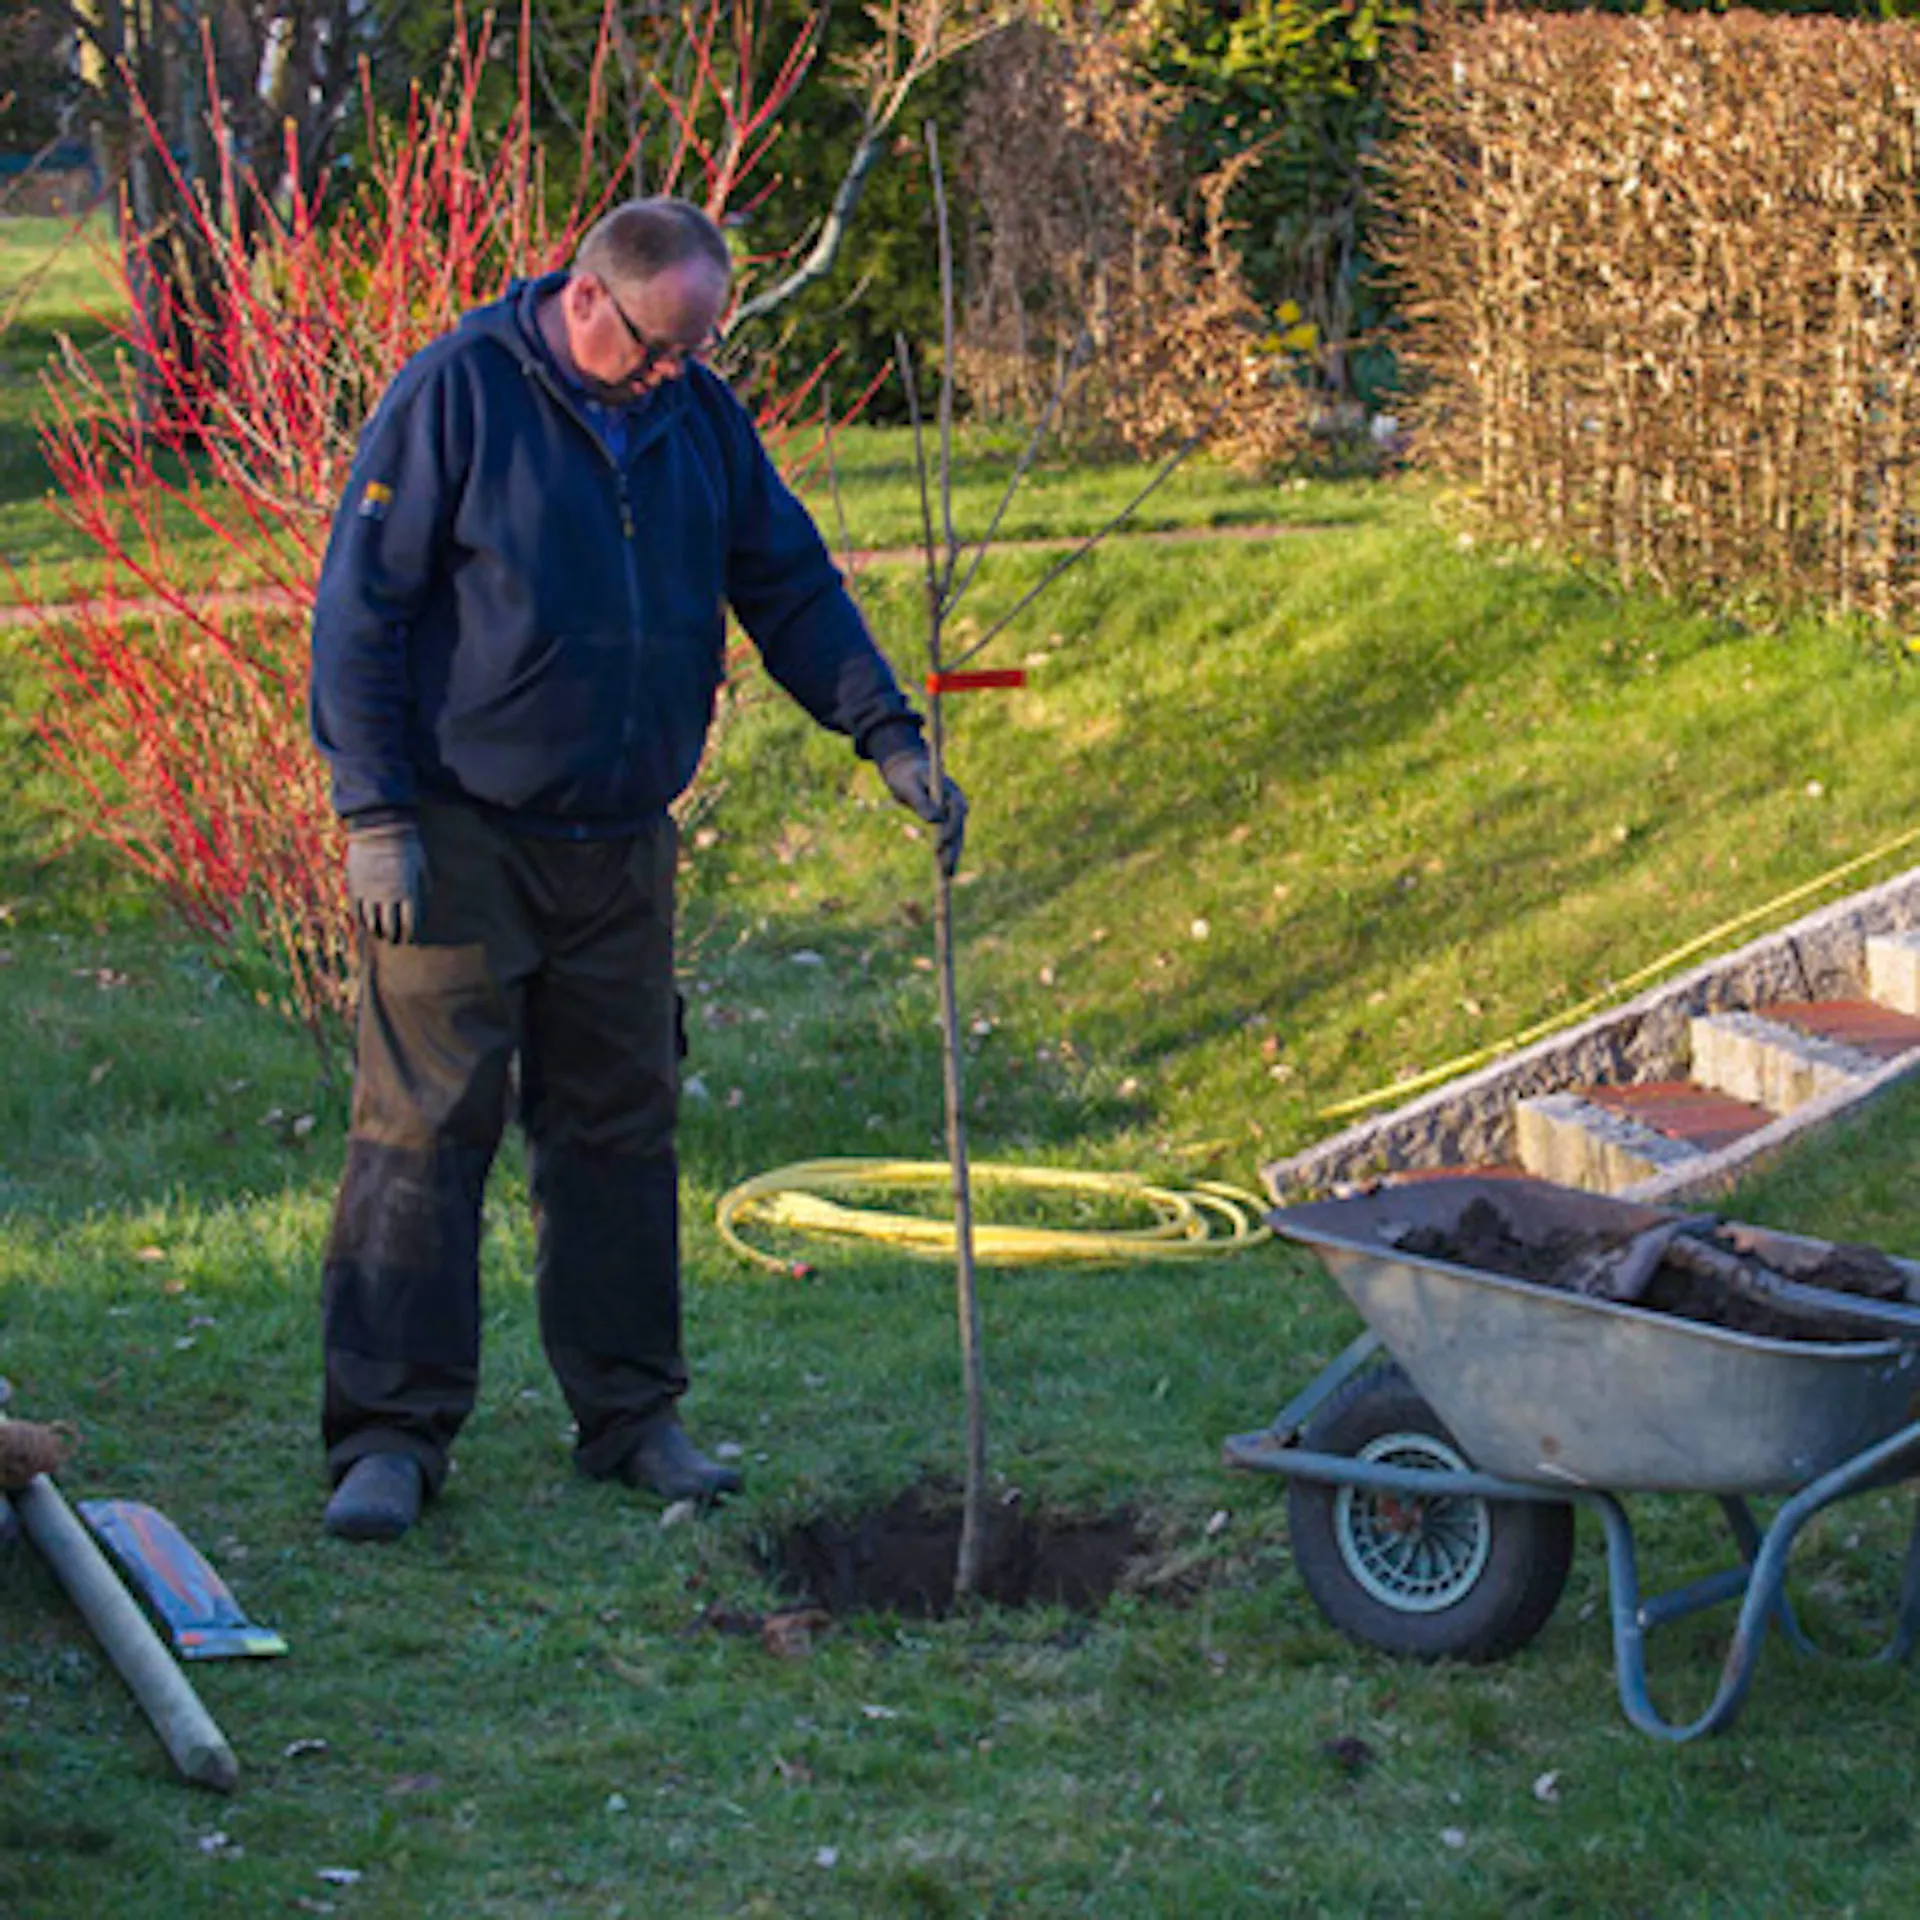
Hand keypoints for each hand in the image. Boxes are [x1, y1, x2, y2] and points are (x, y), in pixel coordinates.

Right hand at [346, 818, 428, 942]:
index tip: (410, 940)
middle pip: (390, 926)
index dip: (410, 934)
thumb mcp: (422, 865)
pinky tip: (365, 925)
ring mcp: (370, 891)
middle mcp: (388, 895)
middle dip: (393, 937)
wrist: (380, 826)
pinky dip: (361, 920)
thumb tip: (426, 905)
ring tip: (380, 935)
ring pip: (371, 921)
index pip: (410, 922)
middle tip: (395, 941)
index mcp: (408, 891)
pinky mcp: (355, 885)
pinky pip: (357, 909)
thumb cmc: (406, 844)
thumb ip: (424, 886)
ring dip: (376, 931)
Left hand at [880, 746, 968, 877]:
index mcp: (950, 791)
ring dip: (953, 856)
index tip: (940, 844)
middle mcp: (956, 803)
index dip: (950, 828)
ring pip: (956, 837)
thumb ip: (921, 801)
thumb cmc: (906, 775)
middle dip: (953, 849)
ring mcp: (953, 813)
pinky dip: (948, 854)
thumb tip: (934, 821)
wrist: (906, 770)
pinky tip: (946, 871)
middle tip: (947, 868)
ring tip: (949, 876)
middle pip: (959, 828)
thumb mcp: (909, 785)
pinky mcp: (947, 821)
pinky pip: (950, 839)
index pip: (957, 811)